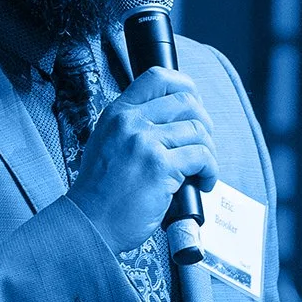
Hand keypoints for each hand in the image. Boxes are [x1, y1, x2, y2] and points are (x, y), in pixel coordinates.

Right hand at [65, 67, 219, 252]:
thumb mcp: (106, 144)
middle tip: (203, 145)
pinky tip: (203, 183)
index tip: (196, 105)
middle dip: (204, 123)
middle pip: (186, 102)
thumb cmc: (101, 193)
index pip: (157, 77)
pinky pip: (202, 157)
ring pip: (198, 131)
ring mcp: (145, 143)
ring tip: (202, 171)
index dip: (185, 86)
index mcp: (117, 114)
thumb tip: (173, 122)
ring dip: (209, 152)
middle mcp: (130, 122)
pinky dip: (210, 171)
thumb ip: (132, 128)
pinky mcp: (159, 167)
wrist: (90, 224)